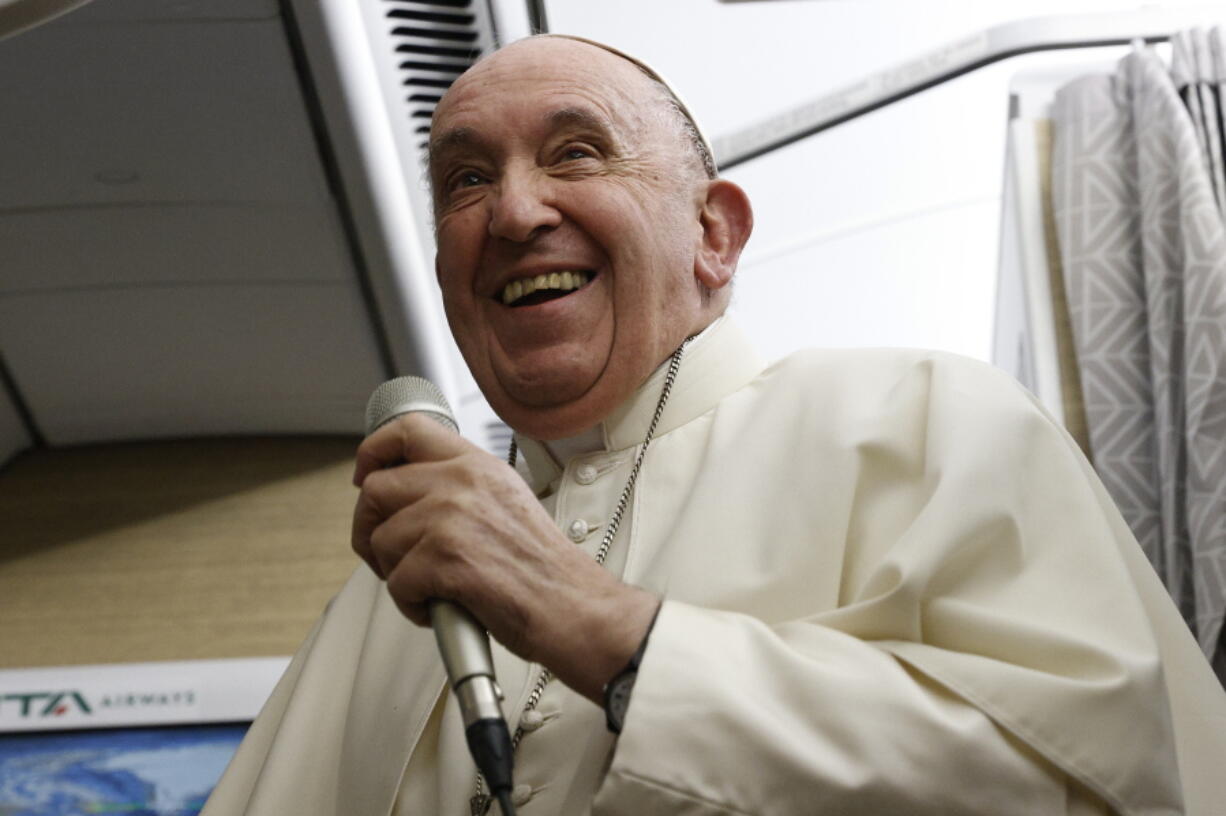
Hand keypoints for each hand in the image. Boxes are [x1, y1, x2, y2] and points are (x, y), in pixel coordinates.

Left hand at [351, 414, 658, 701]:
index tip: (365, 476)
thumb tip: (405, 496)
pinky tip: (440, 606)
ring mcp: (453, 517)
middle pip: (376, 490)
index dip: (373, 452)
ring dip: (395, 574)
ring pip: (380, 540)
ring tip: (430, 588)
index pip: (408, 430)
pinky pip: (395, 582)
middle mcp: (464, 482)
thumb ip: (459, 489)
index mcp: (478, 465)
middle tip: (390, 557)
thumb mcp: (505, 503)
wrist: (574, 607)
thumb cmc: (542, 570)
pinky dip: (411, 605)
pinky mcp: (447, 558)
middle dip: (370, 530)